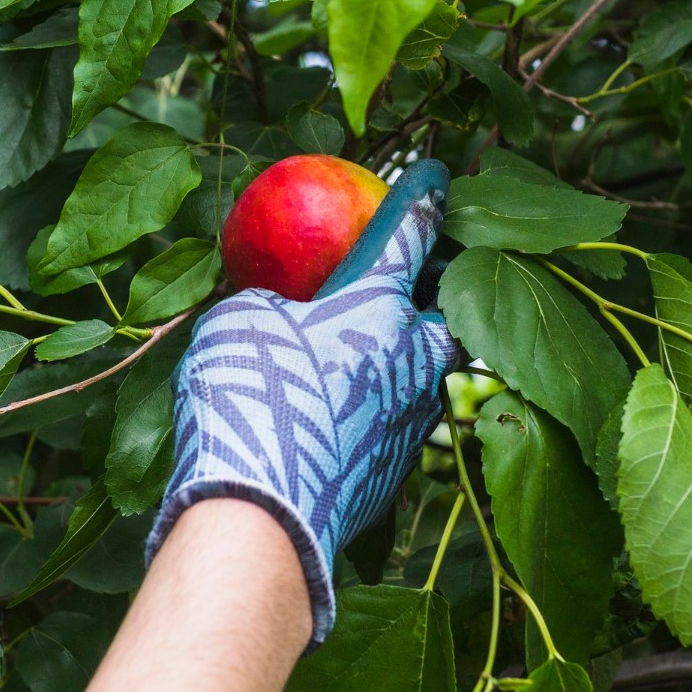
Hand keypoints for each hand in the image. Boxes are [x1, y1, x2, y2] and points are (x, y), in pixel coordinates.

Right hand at [145, 158, 458, 646]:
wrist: (262, 514)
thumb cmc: (247, 398)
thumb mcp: (238, 323)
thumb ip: (269, 303)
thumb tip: (277, 307)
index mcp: (377, 305)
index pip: (411, 233)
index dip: (423, 198)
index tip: (435, 177)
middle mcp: (410, 359)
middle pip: (453, 316)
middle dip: (445, 297)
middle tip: (419, 289)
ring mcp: (410, 421)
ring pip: (429, 377)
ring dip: (410, 362)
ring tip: (374, 359)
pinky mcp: (395, 473)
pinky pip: (399, 427)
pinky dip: (381, 413)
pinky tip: (346, 419)